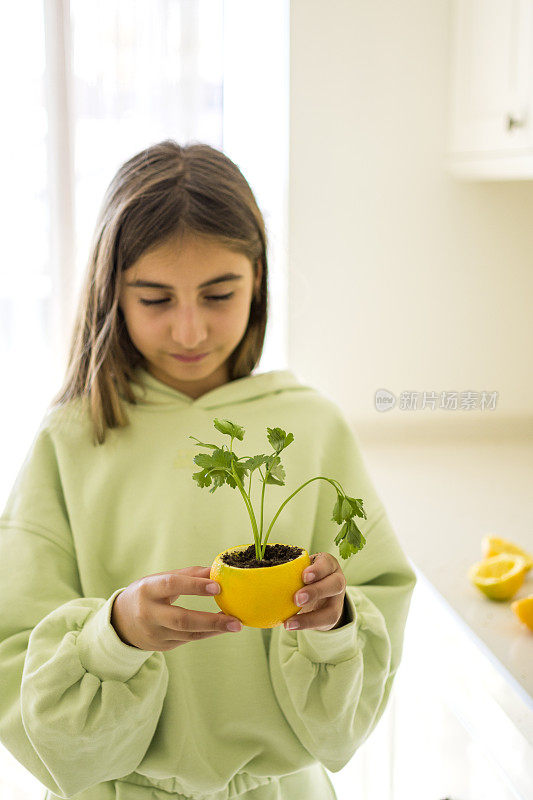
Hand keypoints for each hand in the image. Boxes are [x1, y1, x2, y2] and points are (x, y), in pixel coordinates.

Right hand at [111, 566, 242, 650]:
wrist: (121, 622)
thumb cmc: (147, 594)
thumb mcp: (160, 579)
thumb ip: (188, 575)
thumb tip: (215, 569)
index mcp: (147, 589)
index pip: (172, 585)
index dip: (194, 586)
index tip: (217, 586)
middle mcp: (148, 613)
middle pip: (182, 619)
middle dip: (211, 620)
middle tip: (235, 620)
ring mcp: (154, 633)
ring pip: (188, 633)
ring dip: (214, 629)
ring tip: (235, 624)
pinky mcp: (161, 646)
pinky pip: (188, 639)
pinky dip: (206, 633)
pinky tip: (220, 627)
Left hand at [284, 552, 346, 630]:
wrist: (321, 593)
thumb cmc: (305, 576)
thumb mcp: (301, 568)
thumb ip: (287, 568)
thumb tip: (254, 570)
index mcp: (327, 564)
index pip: (327, 564)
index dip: (318, 570)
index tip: (304, 576)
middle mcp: (337, 579)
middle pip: (335, 585)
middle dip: (316, 591)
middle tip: (297, 598)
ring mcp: (337, 600)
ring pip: (333, 610)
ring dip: (311, 617)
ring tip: (290, 622)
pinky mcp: (334, 615)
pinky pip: (324, 623)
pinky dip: (307, 625)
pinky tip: (290, 625)